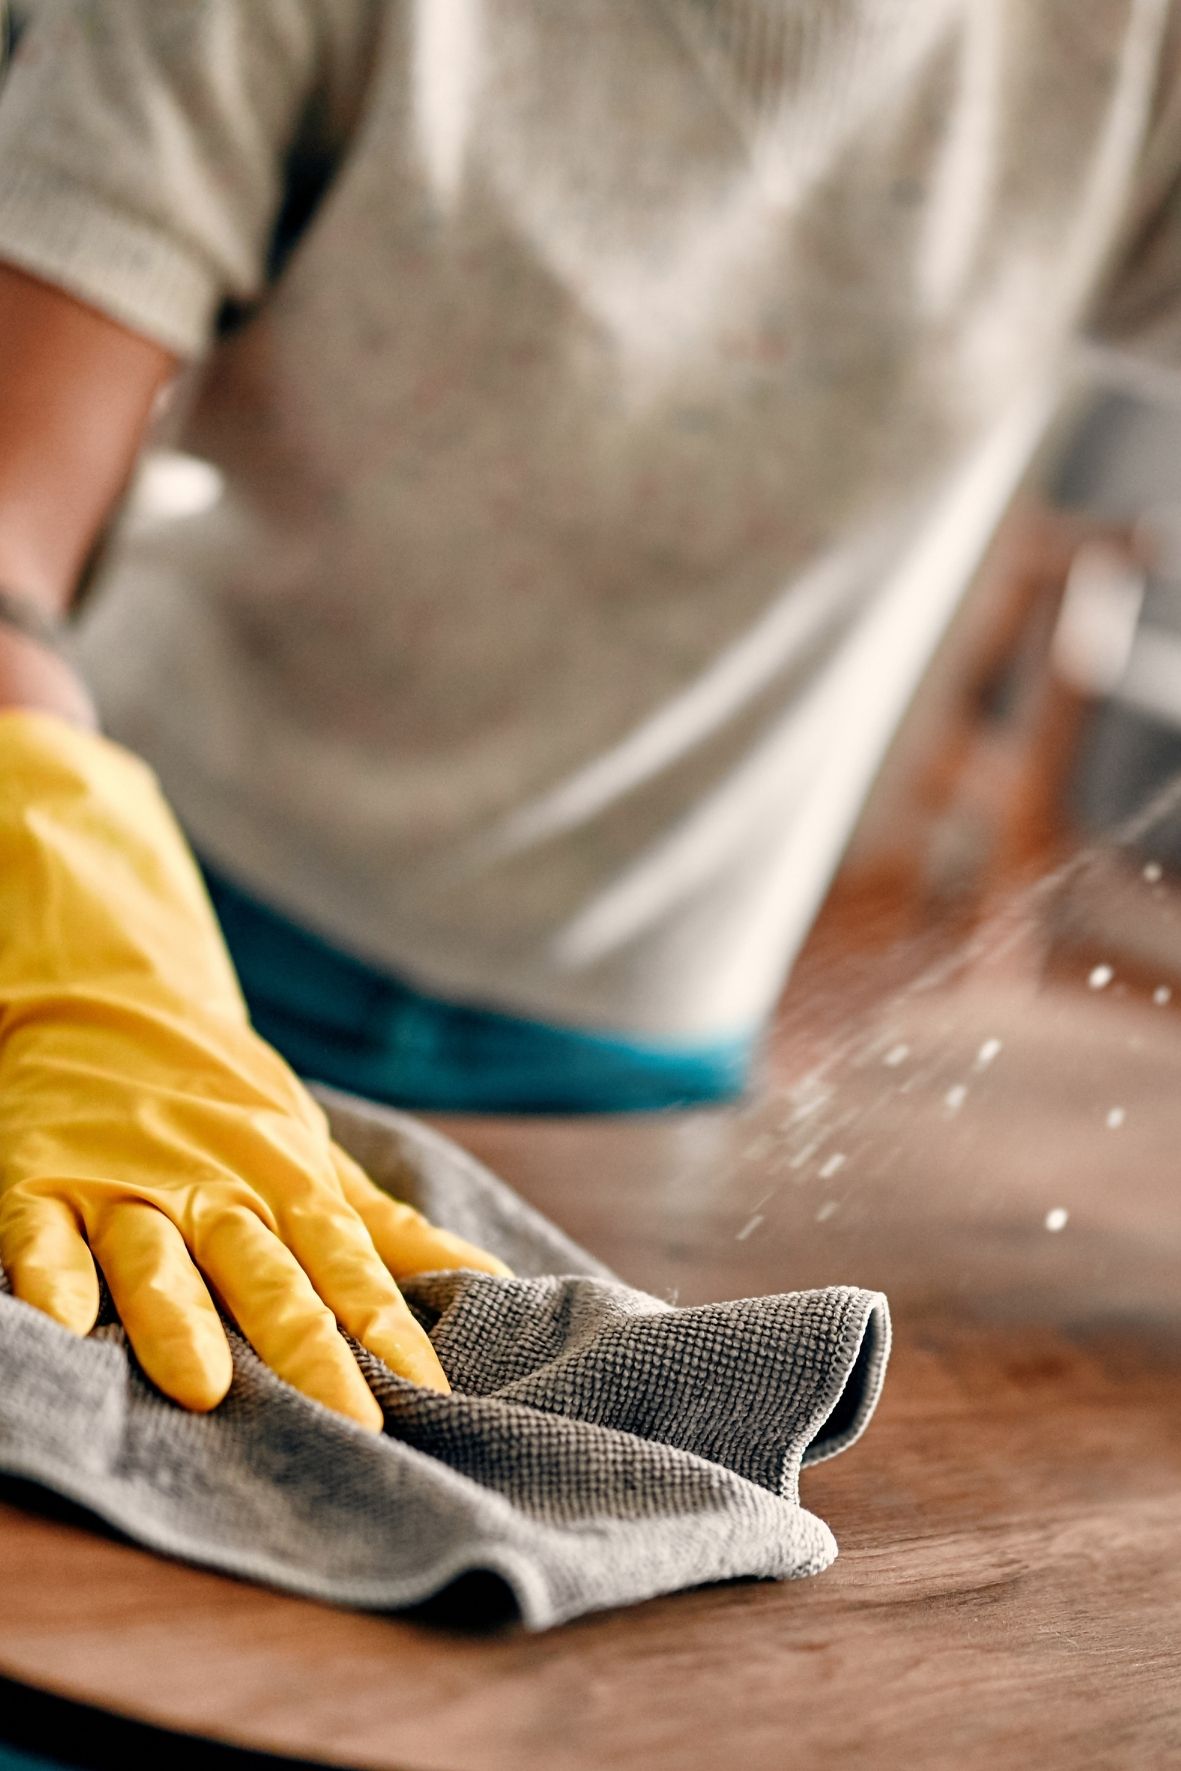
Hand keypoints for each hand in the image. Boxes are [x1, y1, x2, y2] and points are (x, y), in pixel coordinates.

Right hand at [0, 712, 508, 1430]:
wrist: (113, 1003)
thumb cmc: (228, 1105)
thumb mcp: (313, 1156)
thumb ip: (388, 1230)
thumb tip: (493, 1282)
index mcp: (285, 1184)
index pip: (348, 1264)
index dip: (388, 1328)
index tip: (431, 1393)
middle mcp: (212, 1190)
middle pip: (265, 1278)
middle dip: (307, 1349)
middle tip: (348, 1421)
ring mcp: (126, 1187)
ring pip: (157, 1261)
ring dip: (180, 1320)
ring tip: (204, 1387)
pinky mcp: (41, 1184)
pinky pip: (41, 1236)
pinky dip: (51, 1274)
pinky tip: (62, 1323)